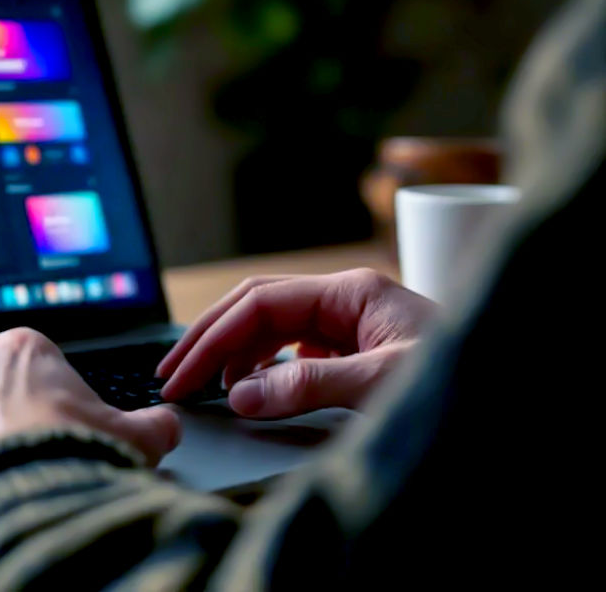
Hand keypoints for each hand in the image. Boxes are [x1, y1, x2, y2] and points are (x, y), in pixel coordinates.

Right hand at [156, 269, 436, 418]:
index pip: (259, 303)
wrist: (513, 384)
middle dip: (209, 340)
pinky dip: (263, 368)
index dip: (212, 338)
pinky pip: (293, 349)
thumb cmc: (462, 378)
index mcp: (350, 290)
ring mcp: (350, 322)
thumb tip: (241, 394)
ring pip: (271, 327)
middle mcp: (345, 299)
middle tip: (170, 376)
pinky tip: (252, 389)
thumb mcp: (383, 385)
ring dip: (232, 355)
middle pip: (256, 307)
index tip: (181, 373)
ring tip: (205, 388)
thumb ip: (309, 387)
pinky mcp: (355, 348)